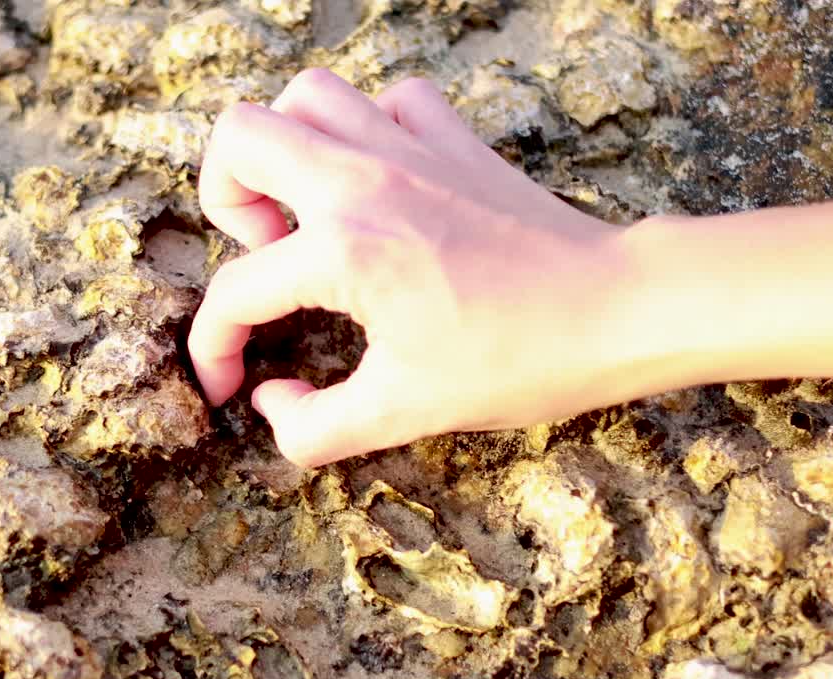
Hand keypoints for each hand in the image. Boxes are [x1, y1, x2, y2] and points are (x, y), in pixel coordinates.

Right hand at [188, 68, 631, 467]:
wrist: (620, 309)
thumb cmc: (519, 360)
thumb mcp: (404, 413)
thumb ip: (313, 427)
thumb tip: (270, 405)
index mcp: (343, 249)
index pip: (236, 292)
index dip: (212, 347)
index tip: (227, 383)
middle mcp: (364, 180)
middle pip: (240, 136)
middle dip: (225, 197)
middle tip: (263, 252)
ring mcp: (411, 148)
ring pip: (307, 97)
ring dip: (286, 147)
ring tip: (305, 207)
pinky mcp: (455, 140)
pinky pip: (389, 100)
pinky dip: (369, 129)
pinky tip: (380, 181)